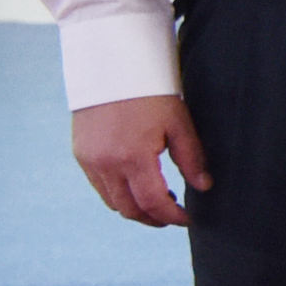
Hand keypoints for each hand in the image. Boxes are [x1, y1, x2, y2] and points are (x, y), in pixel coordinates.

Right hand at [73, 94, 207, 227]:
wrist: (111, 66)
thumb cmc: (151, 92)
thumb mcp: (178, 122)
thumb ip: (191, 158)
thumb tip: (204, 186)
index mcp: (133, 157)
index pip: (153, 202)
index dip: (172, 216)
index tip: (187, 219)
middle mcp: (106, 164)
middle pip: (129, 209)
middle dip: (152, 218)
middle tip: (172, 215)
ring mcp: (89, 160)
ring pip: (111, 201)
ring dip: (134, 208)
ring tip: (158, 199)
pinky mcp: (81, 154)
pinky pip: (99, 186)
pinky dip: (117, 194)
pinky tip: (136, 184)